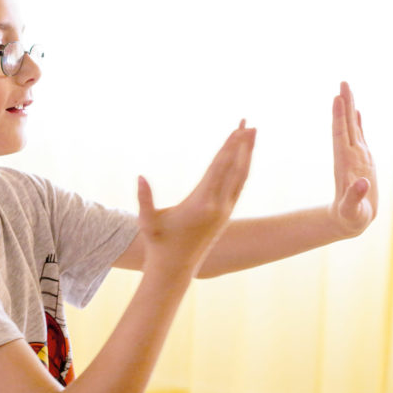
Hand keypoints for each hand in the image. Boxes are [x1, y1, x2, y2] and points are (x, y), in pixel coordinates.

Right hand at [137, 120, 255, 274]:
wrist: (175, 269)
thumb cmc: (158, 244)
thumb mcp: (147, 222)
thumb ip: (144, 199)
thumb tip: (140, 176)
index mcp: (201, 204)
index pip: (219, 168)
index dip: (229, 147)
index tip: (238, 129)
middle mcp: (218, 206)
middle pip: (236, 168)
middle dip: (244, 144)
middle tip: (251, 123)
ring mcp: (225, 211)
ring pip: (241, 177)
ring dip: (248, 154)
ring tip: (253, 134)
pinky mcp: (226, 215)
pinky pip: (238, 185)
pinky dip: (243, 168)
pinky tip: (244, 158)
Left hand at [330, 82, 377, 237]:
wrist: (349, 220)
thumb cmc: (351, 217)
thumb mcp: (352, 210)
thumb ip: (354, 197)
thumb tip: (361, 183)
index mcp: (344, 164)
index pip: (340, 136)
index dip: (339, 117)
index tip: (337, 98)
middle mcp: (349, 156)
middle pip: (345, 125)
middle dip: (344, 103)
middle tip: (343, 81)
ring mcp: (356, 156)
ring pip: (352, 127)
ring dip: (350, 108)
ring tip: (347, 88)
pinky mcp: (363, 160)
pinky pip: (360, 137)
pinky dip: (358, 123)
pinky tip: (356, 111)